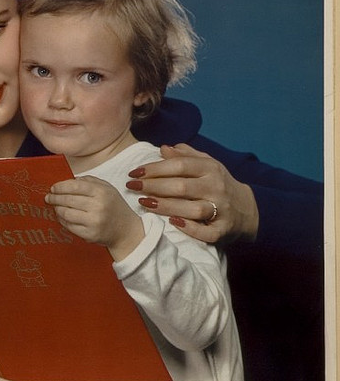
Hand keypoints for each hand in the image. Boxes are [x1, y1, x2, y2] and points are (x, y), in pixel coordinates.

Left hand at [45, 175, 143, 260]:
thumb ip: (89, 181)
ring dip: (57, 209)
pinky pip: (69, 226)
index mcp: (101, 192)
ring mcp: (94, 222)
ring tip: (55, 206)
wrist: (126, 230)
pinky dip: (63, 220)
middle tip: (49, 197)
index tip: (53, 188)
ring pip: (66, 214)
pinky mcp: (90, 235)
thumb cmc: (114, 206)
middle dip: (55, 198)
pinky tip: (62, 217)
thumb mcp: (107, 188)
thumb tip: (69, 180)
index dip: (61, 187)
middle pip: (68, 200)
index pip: (75, 186)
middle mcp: (98, 206)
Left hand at [126, 143, 258, 243]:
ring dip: (166, 206)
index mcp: (210, 168)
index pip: (179, 165)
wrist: (248, 209)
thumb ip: (185, 155)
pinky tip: (172, 223)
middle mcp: (216, 187)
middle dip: (153, 186)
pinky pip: (206, 232)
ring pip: (192, 208)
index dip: (155, 168)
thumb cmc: (217, 183)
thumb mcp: (206, 164)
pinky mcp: (223, 230)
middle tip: (132, 187)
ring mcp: (221, 209)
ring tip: (144, 203)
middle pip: (181, 186)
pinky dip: (190, 229)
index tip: (134, 172)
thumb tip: (163, 148)